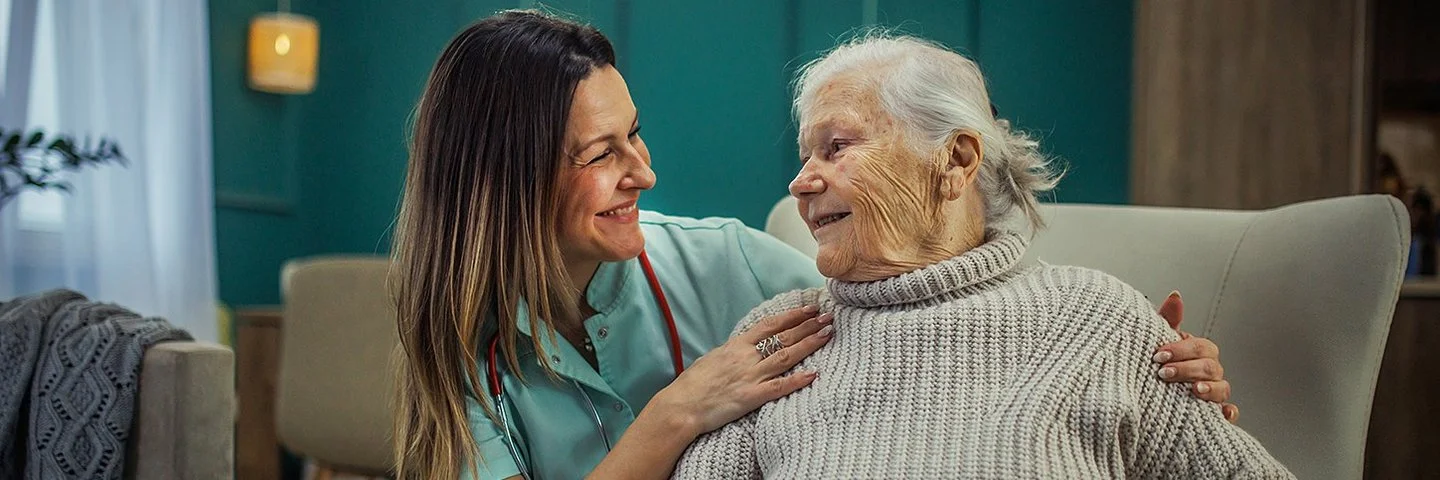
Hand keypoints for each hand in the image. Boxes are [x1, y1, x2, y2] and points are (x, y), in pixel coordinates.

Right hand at [650, 305, 833, 434]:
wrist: (681, 406)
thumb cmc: (693, 385)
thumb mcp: (713, 358)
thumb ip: (732, 352)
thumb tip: (744, 346)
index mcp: (736, 346)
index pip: (770, 325)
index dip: (792, 315)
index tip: (809, 308)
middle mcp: (746, 358)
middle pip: (783, 337)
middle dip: (808, 326)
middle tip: (828, 317)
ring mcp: (750, 377)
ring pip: (786, 356)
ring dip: (809, 344)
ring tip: (827, 334)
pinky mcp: (751, 397)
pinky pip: (779, 387)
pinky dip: (798, 380)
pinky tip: (815, 374)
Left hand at [1153, 291, 1238, 423]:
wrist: (1148, 394)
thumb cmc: (1158, 364)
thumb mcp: (1159, 342)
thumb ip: (1167, 320)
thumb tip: (1175, 296)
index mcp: (1198, 352)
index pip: (1200, 346)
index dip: (1180, 349)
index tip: (1158, 355)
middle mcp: (1209, 371)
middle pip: (1210, 366)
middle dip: (1187, 369)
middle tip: (1164, 373)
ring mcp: (1213, 391)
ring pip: (1222, 388)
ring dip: (1209, 388)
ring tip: (1193, 389)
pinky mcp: (1213, 412)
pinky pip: (1229, 412)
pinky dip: (1228, 413)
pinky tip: (1221, 414)